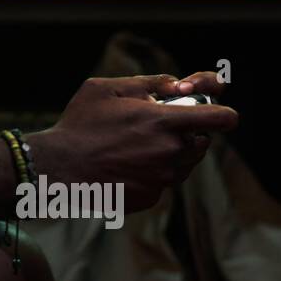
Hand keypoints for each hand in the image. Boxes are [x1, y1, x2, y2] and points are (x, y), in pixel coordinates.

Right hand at [27, 73, 238, 211]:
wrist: (56, 168)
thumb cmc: (78, 124)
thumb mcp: (104, 88)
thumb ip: (147, 83)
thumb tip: (178, 84)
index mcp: (163, 122)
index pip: (221, 118)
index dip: (223, 114)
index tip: (217, 114)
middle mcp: (170, 153)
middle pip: (202, 142)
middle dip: (186, 133)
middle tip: (155, 128)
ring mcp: (162, 179)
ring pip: (184, 164)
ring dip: (170, 154)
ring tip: (134, 146)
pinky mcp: (151, 198)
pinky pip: (164, 182)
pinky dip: (152, 173)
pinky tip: (124, 165)